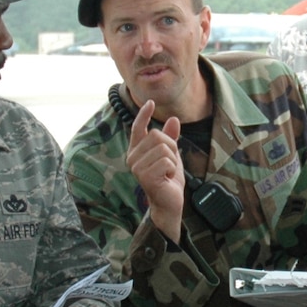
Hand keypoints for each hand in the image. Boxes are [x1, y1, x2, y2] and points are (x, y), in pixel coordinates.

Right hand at [126, 100, 186, 242]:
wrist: (170, 203)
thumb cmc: (169, 180)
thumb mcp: (172, 155)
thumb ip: (171, 138)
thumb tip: (173, 119)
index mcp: (137, 151)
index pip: (138, 128)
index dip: (144, 115)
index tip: (151, 103)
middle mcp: (132, 158)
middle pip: (157, 136)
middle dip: (171, 147)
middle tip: (169, 164)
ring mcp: (137, 167)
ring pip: (163, 148)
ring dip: (172, 160)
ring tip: (167, 172)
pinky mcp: (144, 176)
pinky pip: (167, 161)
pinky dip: (172, 169)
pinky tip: (166, 178)